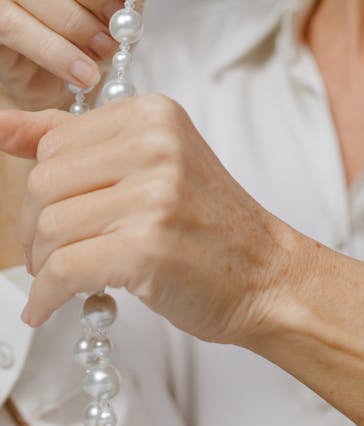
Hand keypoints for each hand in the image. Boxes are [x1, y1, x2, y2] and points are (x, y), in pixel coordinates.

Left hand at [0, 96, 301, 342]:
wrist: (267, 276)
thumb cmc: (207, 227)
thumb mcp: (151, 166)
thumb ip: (77, 144)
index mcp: (154, 116)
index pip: (55, 141)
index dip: (43, 188)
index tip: (56, 217)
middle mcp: (156, 146)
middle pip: (43, 182)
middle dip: (34, 229)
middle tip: (50, 257)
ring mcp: (154, 196)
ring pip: (49, 227)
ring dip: (42, 265)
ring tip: (59, 282)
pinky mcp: (148, 247)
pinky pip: (63, 270)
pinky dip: (45, 297)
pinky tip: (47, 308)